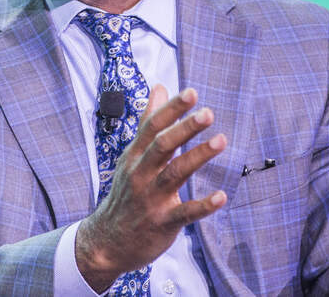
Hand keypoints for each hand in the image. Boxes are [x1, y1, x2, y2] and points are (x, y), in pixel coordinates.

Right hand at [75, 85, 228, 291]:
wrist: (107, 242)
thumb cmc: (126, 193)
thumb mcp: (132, 156)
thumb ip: (149, 121)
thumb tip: (160, 87)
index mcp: (134, 156)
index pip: (152, 127)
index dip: (171, 110)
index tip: (192, 93)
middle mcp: (140, 174)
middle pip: (162, 146)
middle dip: (184, 128)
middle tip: (208, 113)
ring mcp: (151, 199)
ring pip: (174, 174)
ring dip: (197, 157)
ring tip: (220, 141)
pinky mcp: (162, 223)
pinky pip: (184, 213)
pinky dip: (202, 205)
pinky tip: (221, 197)